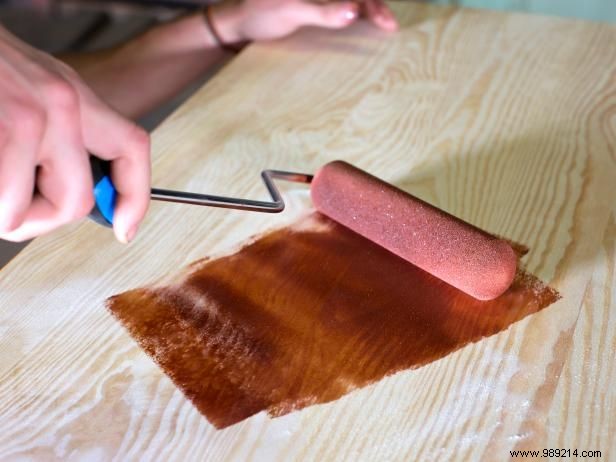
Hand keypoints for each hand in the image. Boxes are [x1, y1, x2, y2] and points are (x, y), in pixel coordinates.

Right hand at [0, 27, 149, 242]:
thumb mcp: (33, 87)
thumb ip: (60, 135)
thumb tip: (71, 190)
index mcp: (74, 95)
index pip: (132, 150)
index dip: (134, 198)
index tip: (125, 227)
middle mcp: (59, 103)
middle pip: (76, 201)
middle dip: (40, 220)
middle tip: (15, 213)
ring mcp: (26, 117)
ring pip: (23, 209)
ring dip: (1, 213)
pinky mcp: (2, 129)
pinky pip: (2, 200)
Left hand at [211, 0, 397, 42]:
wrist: (238, 24)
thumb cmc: (259, 13)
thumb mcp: (290, 11)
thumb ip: (322, 11)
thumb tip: (355, 11)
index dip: (371, 2)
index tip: (385, 21)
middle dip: (375, 4)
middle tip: (390, 26)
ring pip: (352, 0)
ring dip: (370, 9)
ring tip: (385, 25)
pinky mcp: (318, 5)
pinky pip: (343, 7)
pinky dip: (358, 13)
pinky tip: (368, 22)